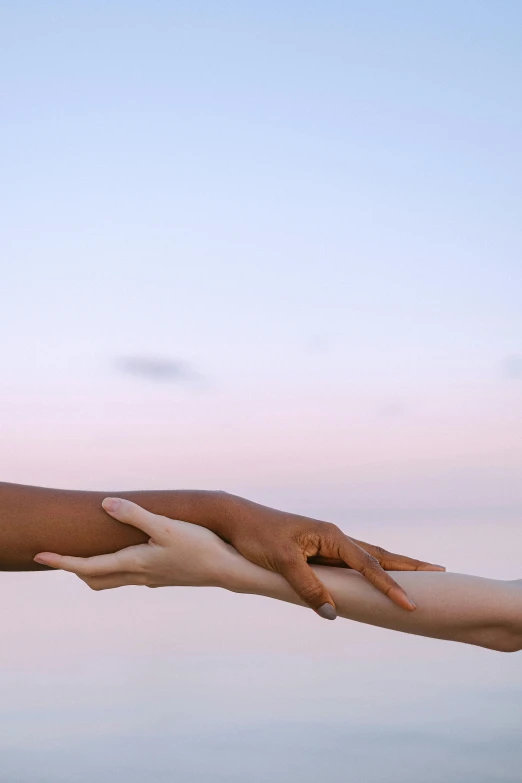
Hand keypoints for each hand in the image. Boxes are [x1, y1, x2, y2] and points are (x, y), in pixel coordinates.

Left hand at [34, 498, 240, 589]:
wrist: (230, 571)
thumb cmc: (199, 547)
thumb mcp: (166, 526)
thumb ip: (135, 515)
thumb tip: (106, 504)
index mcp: (135, 563)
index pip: (88, 566)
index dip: (62, 561)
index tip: (41, 556)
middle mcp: (140, 575)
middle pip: (96, 579)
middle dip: (75, 568)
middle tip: (59, 555)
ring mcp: (153, 578)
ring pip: (114, 579)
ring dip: (96, 569)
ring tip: (88, 553)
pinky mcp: (165, 576)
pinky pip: (131, 575)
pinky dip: (118, 566)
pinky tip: (129, 554)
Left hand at [215, 493, 444, 617]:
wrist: (236, 519)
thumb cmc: (257, 536)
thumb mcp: (282, 562)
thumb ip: (308, 587)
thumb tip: (333, 613)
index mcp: (330, 535)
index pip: (367, 564)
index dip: (389, 585)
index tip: (410, 603)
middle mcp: (333, 536)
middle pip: (377, 554)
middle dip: (407, 565)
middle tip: (440, 571)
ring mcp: (326, 542)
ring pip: (366, 557)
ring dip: (392, 566)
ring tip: (419, 572)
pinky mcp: (316, 549)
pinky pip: (350, 563)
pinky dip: (369, 570)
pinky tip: (375, 577)